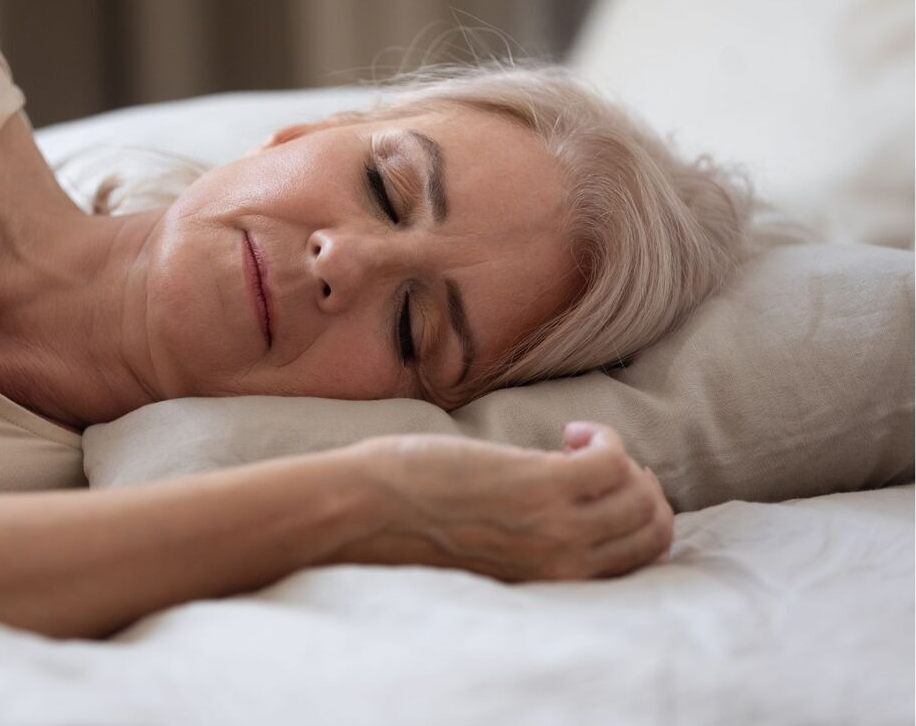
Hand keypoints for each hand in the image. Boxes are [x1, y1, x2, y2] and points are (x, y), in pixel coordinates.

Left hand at [332, 422, 672, 581]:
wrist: (363, 513)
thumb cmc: (407, 523)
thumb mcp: (484, 549)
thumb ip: (526, 536)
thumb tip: (552, 498)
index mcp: (549, 581)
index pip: (635, 561)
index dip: (635, 520)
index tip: (604, 489)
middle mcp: (563, 563)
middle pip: (651, 530)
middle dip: (641, 489)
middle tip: (603, 462)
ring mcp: (556, 526)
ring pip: (642, 497)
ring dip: (623, 460)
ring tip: (580, 444)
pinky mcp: (540, 485)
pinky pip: (611, 460)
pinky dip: (602, 439)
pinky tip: (569, 432)